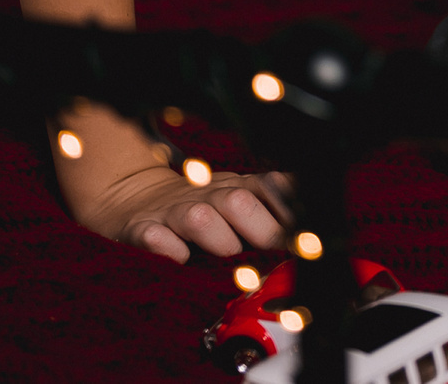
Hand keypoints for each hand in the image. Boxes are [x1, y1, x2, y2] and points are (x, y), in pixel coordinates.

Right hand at [56, 102, 290, 262]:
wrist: (132, 199)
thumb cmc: (197, 211)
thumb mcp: (238, 201)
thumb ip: (275, 208)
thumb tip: (315, 228)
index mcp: (238, 189)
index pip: (274, 188)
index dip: (293, 210)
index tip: (307, 236)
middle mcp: (208, 196)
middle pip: (240, 202)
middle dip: (261, 231)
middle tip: (268, 255)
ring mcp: (174, 213)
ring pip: (201, 218)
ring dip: (218, 242)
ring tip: (223, 259)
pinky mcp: (142, 230)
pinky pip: (157, 240)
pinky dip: (170, 252)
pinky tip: (179, 260)